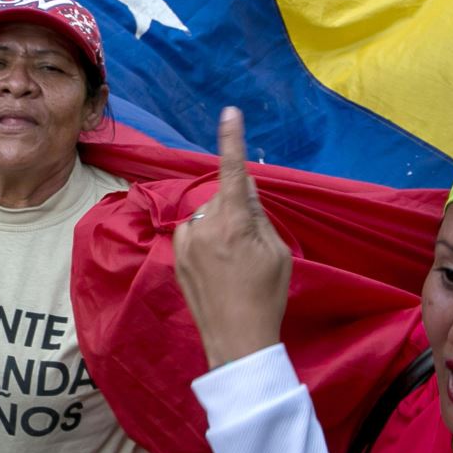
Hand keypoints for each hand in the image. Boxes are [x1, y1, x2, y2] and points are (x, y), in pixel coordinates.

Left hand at [172, 108, 292, 368]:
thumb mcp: (276, 251)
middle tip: (252, 249)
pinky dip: (208, 242)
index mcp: (233, 221)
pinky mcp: (176, 255)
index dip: (232, 139)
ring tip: (234, 266)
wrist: (236, 340)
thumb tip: (246, 187)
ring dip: (221, 228)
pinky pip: (196, 233)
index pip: (234, 170)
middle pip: (224, 198)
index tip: (229, 111)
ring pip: (209, 216)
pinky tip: (218, 271)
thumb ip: (259, 214)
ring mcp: (185, 240)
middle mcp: (202, 224)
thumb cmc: (266, 296)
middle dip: (239, 210)